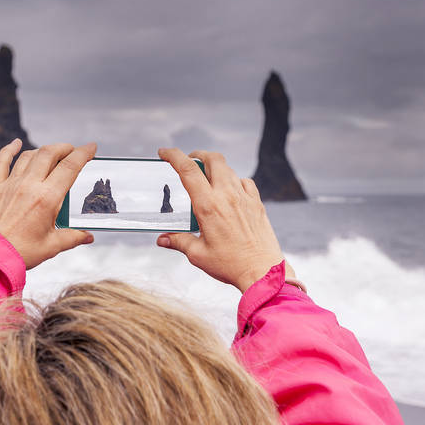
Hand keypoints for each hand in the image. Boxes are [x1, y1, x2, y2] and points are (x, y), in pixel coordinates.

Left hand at [0, 139, 96, 268]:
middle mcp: (29, 186)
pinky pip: (2, 161)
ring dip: (43, 150)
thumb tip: (88, 236)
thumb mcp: (52, 246)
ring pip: (29, 155)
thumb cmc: (21, 253)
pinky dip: (9, 149)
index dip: (83, 153)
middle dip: (65, 148)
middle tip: (73, 151)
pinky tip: (15, 143)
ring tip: (53, 153)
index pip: (70, 167)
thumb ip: (73, 237)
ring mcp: (11, 184)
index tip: (91, 147)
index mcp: (47, 199)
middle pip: (50, 154)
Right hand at [156, 148, 293, 292]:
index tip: (164, 152)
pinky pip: (244, 182)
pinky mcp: (257, 203)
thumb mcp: (198, 255)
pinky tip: (229, 192)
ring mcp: (245, 197)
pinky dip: (234, 181)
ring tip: (207, 179)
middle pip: (212, 159)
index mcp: (208, 206)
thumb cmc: (230, 265)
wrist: (263, 272)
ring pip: (228, 169)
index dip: (173, 156)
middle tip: (189, 162)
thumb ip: (178, 241)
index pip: (188, 170)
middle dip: (198, 155)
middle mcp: (227, 196)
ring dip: (215, 168)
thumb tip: (162, 239)